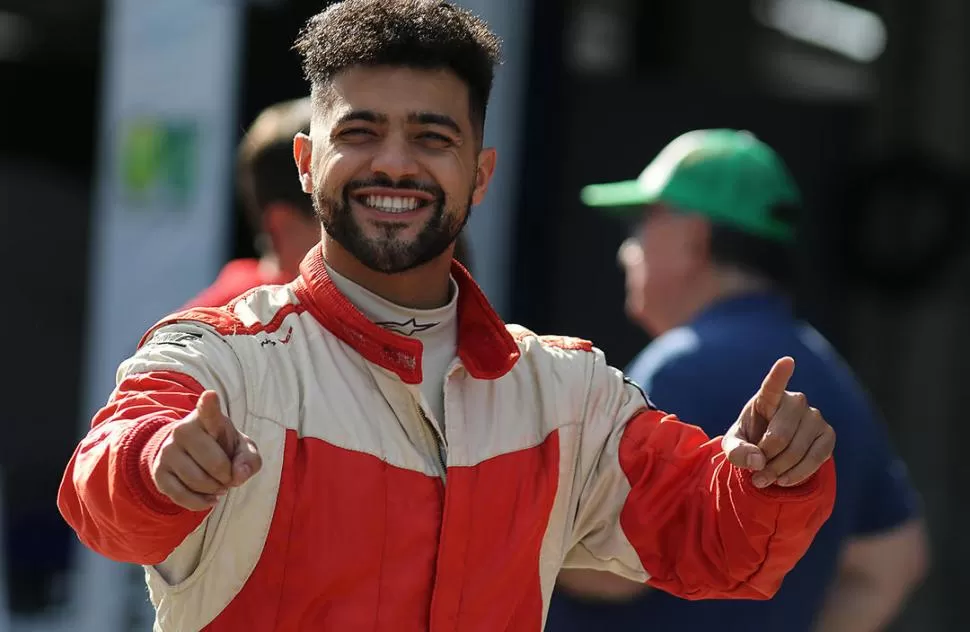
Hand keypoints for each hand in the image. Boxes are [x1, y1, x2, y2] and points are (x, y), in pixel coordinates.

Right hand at [151, 391, 261, 510]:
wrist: (192, 455)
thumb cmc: (224, 447)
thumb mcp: (243, 449)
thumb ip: (249, 460)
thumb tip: (238, 475)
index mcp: (207, 418)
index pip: (208, 411)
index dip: (209, 405)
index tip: (211, 396)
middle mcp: (183, 430)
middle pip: (215, 463)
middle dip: (228, 476)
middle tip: (229, 475)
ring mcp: (167, 451)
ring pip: (198, 481)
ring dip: (216, 490)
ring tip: (219, 484)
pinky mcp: (158, 473)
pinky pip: (182, 496)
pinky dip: (201, 502)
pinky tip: (209, 498)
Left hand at [722, 357, 834, 488]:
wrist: (772, 453)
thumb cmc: (750, 442)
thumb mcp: (734, 446)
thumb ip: (736, 452)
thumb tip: (757, 461)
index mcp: (767, 398)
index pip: (772, 385)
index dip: (780, 374)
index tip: (787, 361)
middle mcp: (795, 401)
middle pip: (779, 437)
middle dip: (765, 459)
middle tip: (756, 471)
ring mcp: (814, 416)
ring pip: (797, 451)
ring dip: (779, 470)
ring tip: (766, 477)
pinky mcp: (828, 434)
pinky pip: (817, 458)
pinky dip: (797, 474)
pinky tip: (784, 478)